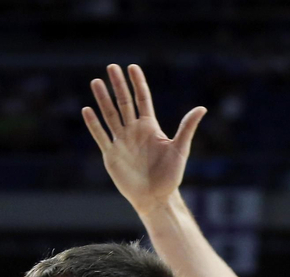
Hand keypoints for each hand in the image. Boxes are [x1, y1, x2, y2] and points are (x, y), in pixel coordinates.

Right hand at [83, 63, 205, 216]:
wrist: (156, 198)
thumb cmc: (170, 176)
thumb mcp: (180, 149)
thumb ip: (187, 127)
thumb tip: (202, 108)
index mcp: (150, 127)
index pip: (142, 99)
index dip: (137, 83)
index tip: (132, 67)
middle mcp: (134, 131)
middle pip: (124, 103)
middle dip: (118, 85)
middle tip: (111, 66)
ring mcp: (122, 142)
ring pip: (110, 115)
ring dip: (103, 99)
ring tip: (96, 81)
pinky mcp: (112, 154)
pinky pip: (101, 136)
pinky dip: (94, 124)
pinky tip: (87, 110)